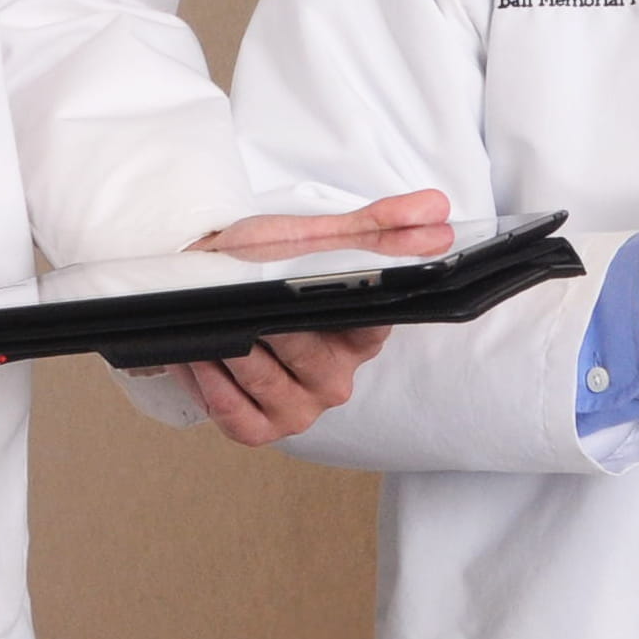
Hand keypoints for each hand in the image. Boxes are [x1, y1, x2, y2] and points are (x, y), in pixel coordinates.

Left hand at [163, 189, 444, 444]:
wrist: (206, 289)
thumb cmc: (261, 263)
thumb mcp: (318, 237)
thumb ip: (378, 225)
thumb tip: (437, 209)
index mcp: (363, 335)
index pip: (370, 321)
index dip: (340, 300)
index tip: (306, 281)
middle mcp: (338, 378)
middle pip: (305, 348)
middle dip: (267, 318)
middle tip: (241, 293)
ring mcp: (301, 409)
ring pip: (265, 378)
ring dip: (230, 346)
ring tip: (211, 318)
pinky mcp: (261, 429)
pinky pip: (237, 414)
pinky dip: (213, 383)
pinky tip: (201, 354)